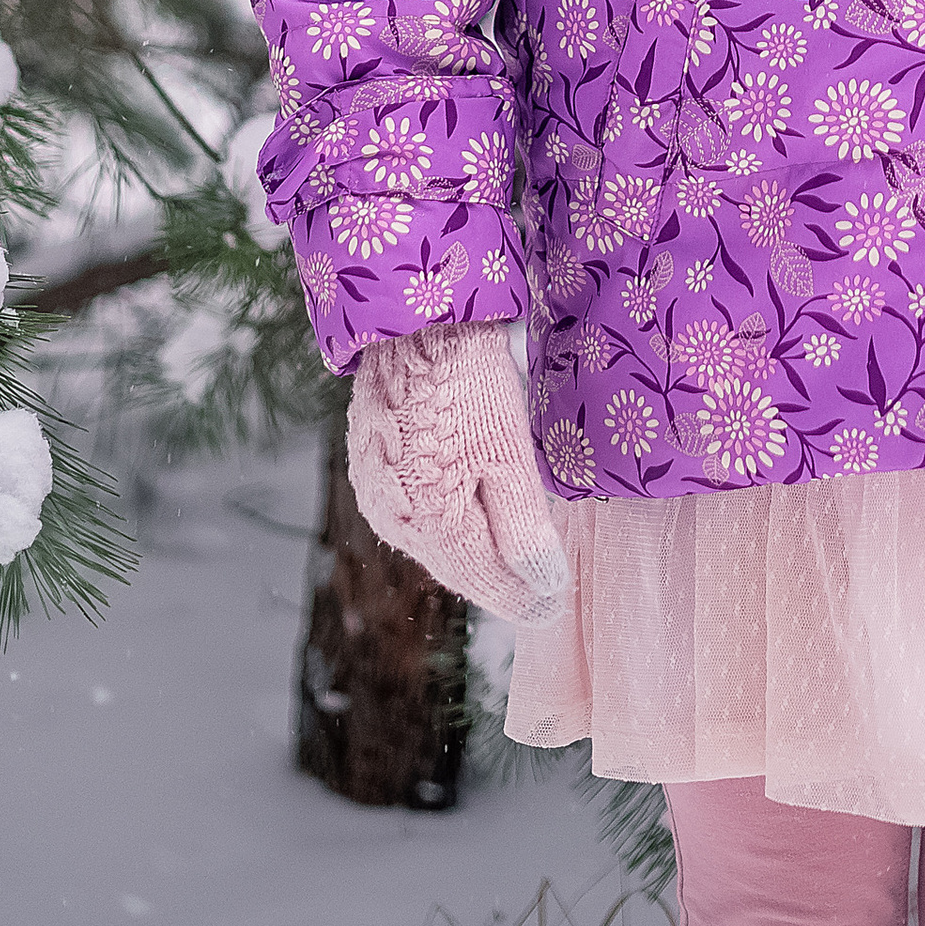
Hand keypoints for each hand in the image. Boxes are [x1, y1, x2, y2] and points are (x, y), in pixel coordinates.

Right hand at [347, 323, 566, 623]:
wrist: (412, 321)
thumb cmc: (468, 380)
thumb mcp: (510, 453)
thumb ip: (524, 528)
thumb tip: (544, 590)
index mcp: (431, 524)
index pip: (485, 583)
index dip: (525, 597)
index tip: (556, 604)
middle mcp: (394, 520)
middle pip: (456, 564)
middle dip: (497, 572)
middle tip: (540, 576)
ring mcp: (374, 494)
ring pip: (433, 539)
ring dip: (470, 543)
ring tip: (511, 540)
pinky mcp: (368, 468)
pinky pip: (412, 510)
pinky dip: (444, 512)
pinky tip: (468, 498)